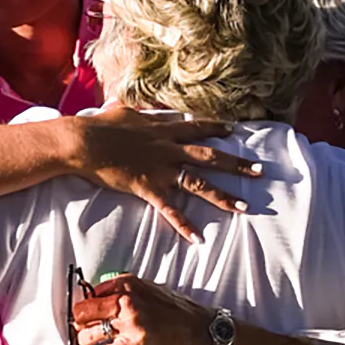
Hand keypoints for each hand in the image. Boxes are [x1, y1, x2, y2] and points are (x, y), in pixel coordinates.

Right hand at [70, 108, 263, 242]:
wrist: (84, 142)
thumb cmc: (99, 126)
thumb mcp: (121, 112)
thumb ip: (133, 112)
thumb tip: (129, 105)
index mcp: (163, 129)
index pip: (197, 128)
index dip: (217, 128)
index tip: (234, 130)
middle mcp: (168, 148)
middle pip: (210, 156)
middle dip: (237, 164)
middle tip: (260, 171)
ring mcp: (161, 169)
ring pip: (199, 183)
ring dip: (223, 196)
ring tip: (244, 207)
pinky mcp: (148, 188)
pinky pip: (170, 209)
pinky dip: (184, 225)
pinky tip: (198, 238)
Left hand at [72, 274, 215, 344]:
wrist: (198, 331)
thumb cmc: (176, 312)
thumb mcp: (148, 290)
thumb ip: (124, 292)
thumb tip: (99, 299)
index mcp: (127, 284)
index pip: (91, 292)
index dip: (85, 305)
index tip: (85, 314)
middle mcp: (126, 301)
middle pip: (84, 311)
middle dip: (78, 323)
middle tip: (80, 330)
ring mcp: (129, 323)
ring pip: (88, 333)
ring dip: (83, 342)